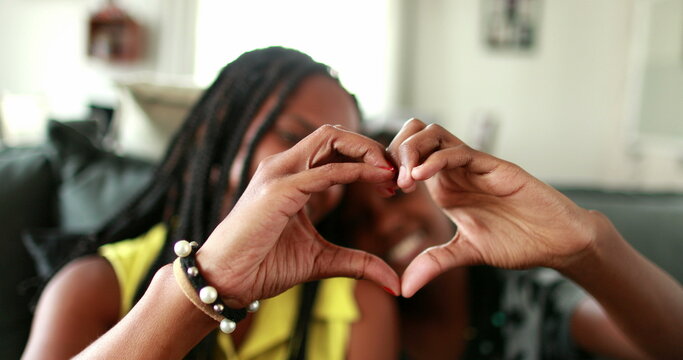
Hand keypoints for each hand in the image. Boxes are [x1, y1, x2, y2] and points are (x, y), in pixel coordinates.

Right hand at [197, 125, 399, 305]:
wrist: (226, 281)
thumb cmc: (264, 266)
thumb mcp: (322, 260)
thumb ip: (357, 263)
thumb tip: (393, 281)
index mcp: (291, 175)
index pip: (334, 148)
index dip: (366, 159)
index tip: (391, 183)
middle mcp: (283, 166)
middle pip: (335, 134)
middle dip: (371, 148)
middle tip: (396, 173)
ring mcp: (279, 174)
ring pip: (331, 138)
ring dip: (367, 151)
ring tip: (391, 172)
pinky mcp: (279, 190)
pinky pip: (327, 171)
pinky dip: (357, 172)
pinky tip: (379, 181)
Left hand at [388, 119, 598, 296]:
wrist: (558, 241)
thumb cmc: (518, 241)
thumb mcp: (466, 253)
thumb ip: (434, 264)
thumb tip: (404, 289)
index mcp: (445, 185)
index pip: (409, 155)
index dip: (391, 166)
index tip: (384, 192)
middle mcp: (456, 170)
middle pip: (416, 134)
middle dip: (396, 151)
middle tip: (392, 183)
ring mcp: (475, 165)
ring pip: (435, 134)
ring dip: (412, 150)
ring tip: (406, 181)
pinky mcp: (495, 167)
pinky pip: (461, 151)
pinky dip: (436, 159)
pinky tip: (421, 177)